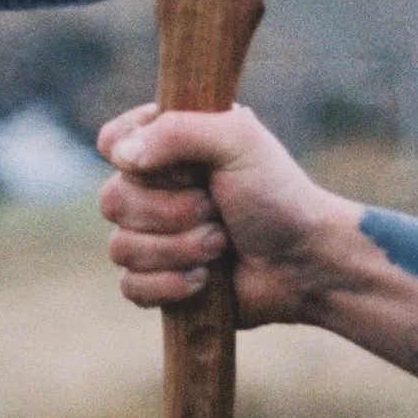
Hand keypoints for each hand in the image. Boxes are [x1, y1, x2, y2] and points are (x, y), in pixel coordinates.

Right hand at [96, 103, 354, 326]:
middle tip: (217, 210)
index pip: (112, 143)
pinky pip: (131, 287)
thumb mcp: (239, 140)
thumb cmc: (278, 195)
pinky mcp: (158, 280)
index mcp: (168, 146)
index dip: (139, 160)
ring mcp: (153, 236)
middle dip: (172, 213)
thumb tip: (120, 155)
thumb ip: (177, 131)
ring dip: (179, 250)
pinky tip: (206, 280)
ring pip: (121, 247)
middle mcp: (154, 189)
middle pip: (112, 200)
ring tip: (220, 246)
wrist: (306, 263)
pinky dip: (171, 285)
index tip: (190, 168)